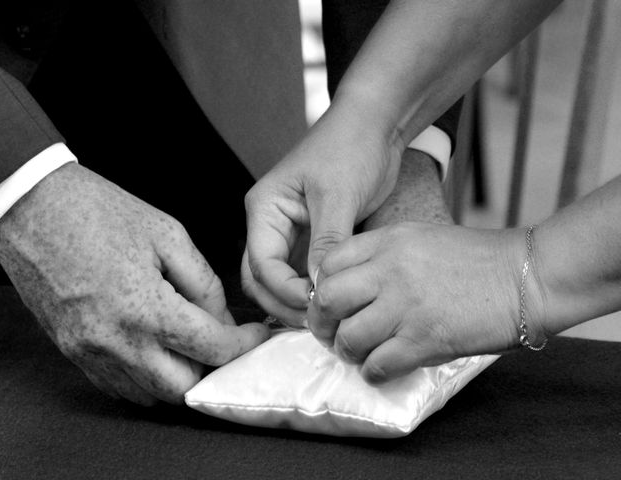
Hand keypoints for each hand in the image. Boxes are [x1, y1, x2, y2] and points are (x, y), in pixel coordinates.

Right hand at [0, 164, 268, 404]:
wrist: (33, 208)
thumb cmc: (99, 212)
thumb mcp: (168, 234)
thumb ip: (204, 283)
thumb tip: (222, 319)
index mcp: (147, 308)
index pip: (212, 348)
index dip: (244, 345)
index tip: (256, 335)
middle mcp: (117, 342)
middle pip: (183, 388)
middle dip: (211, 370)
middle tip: (221, 343)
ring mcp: (90, 352)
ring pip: (150, 395)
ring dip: (178, 377)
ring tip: (188, 345)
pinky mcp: (72, 352)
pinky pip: (118, 386)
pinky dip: (145, 377)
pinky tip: (154, 348)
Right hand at [243, 101, 402, 325]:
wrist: (375, 125)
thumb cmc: (350, 145)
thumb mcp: (337, 195)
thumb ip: (326, 242)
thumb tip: (319, 286)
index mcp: (264, 209)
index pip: (261, 263)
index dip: (284, 290)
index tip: (316, 302)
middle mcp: (270, 224)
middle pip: (261, 278)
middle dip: (283, 303)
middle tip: (317, 321)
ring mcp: (290, 232)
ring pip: (280, 280)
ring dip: (296, 301)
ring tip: (325, 316)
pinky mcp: (312, 237)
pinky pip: (303, 272)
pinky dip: (312, 289)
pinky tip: (332, 301)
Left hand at [306, 222, 547, 382]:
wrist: (524, 275)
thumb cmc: (475, 258)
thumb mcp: (420, 238)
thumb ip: (381, 254)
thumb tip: (348, 285)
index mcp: (388, 241)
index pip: (328, 263)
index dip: (320, 288)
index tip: (329, 303)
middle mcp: (390, 271)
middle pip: (327, 300)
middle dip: (322, 322)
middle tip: (332, 333)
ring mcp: (406, 306)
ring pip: (348, 337)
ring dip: (348, 351)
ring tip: (360, 352)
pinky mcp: (425, 339)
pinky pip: (377, 364)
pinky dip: (373, 371)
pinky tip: (382, 366)